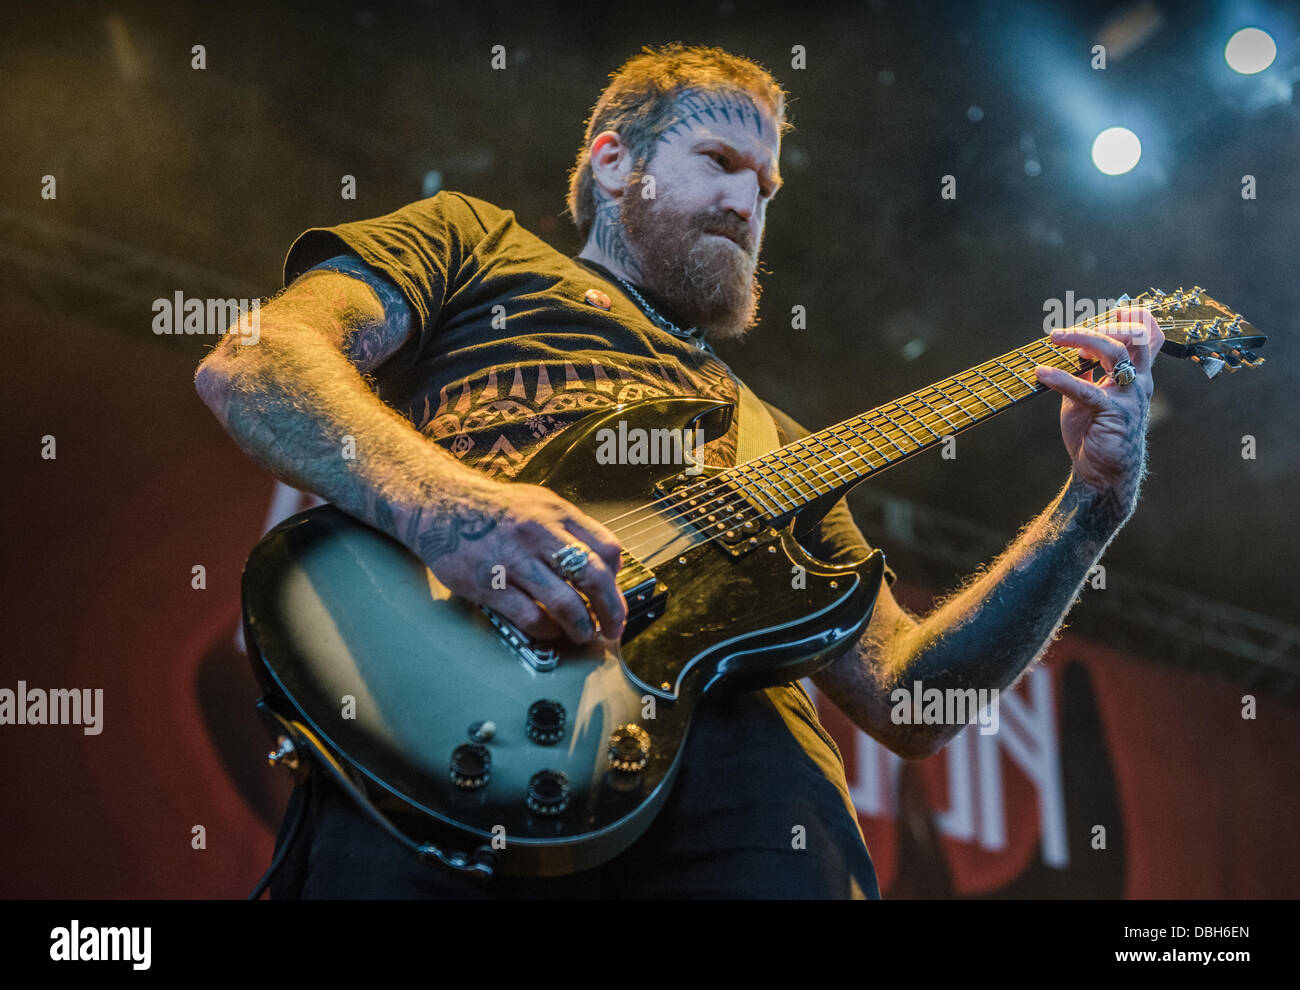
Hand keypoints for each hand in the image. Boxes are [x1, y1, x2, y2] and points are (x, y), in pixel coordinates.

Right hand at [402, 476, 626, 644]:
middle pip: (592, 577)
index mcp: (556, 513)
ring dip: (581, 626)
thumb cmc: (495, 510)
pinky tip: (550, 631)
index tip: (617, 599)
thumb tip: (607, 567)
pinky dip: (546, 630)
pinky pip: (528, 616)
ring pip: (563, 602)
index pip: (606, 548)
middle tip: (612, 628)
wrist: (440, 506)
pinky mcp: (488, 583)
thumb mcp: (539, 504)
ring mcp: (513, 559)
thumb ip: (572, 531)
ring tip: (584, 634)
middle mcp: (538, 533)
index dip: (618, 580)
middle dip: (610, 610)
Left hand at [1035, 306, 1163, 514]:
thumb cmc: (1096, 433)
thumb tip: (1070, 348)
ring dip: (1082, 339)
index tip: (1101, 312)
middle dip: (1104, 323)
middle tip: (1066, 330)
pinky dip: (1061, 378)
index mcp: (1137, 376)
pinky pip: (1087, 389)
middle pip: (1133, 336)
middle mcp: (1139, 382)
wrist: (1102, 474)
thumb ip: (1085, 373)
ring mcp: (1129, 397)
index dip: (1131, 317)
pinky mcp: (1113, 414)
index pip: (1148, 336)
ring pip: (1114, 353)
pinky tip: (1041, 373)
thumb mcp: (1089, 397)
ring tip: (1054, 338)